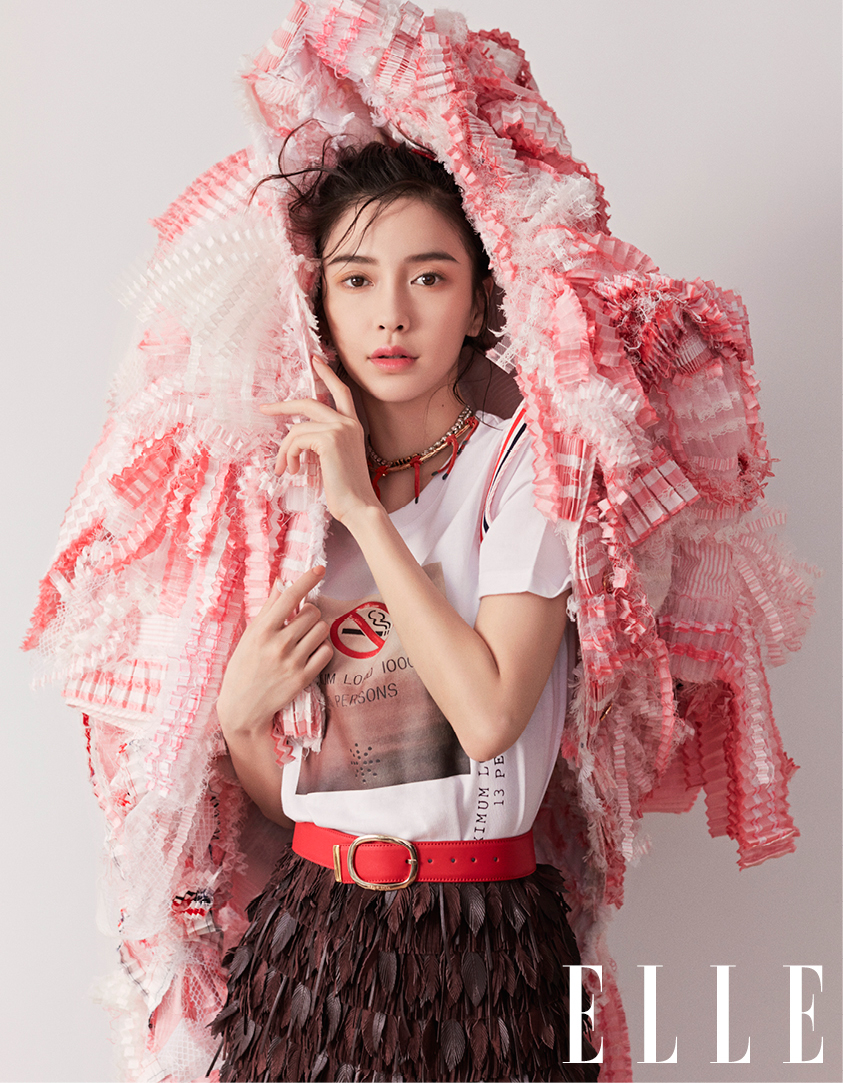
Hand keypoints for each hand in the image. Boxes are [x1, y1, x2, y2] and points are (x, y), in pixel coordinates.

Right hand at [216, 565, 331, 736]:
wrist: (242, 707)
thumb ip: (268, 608)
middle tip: (300, 622)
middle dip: (309, 613)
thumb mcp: (250, 635)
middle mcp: (278, 645)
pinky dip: (322, 649)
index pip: (289, 597)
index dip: (307, 580)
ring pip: (322, 630)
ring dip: (317, 631)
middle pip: (312, 613)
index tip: (320, 569)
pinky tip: (311, 652)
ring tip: (304, 638)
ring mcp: (292, 662)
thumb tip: (282, 581)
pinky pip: (326, 652)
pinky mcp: (303, 678)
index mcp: (262, 631)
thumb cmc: (244, 667)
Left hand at [260, 358, 379, 523]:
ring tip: (284, 468)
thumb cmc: (346, 490)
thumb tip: (296, 439)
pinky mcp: (329, 439)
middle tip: (265, 409)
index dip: (327, 374)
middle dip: (284, 405)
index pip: (341, 392)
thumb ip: (322, 443)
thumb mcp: (334, 460)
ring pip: (297, 429)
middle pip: (310, 402)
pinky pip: (296, 440)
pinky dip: (289, 456)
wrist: (358, 506)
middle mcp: (349, 423)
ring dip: (284, 450)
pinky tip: (294, 470)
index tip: (316, 360)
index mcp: (353, 426)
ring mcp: (340, 429)